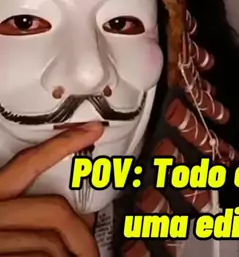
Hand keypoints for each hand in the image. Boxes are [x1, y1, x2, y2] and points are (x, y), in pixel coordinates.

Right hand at [0, 122, 103, 256]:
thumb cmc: (0, 243)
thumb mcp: (3, 225)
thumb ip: (28, 217)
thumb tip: (77, 216)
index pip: (27, 164)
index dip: (62, 145)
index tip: (93, 130)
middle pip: (54, 211)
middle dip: (83, 233)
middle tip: (94, 251)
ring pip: (52, 245)